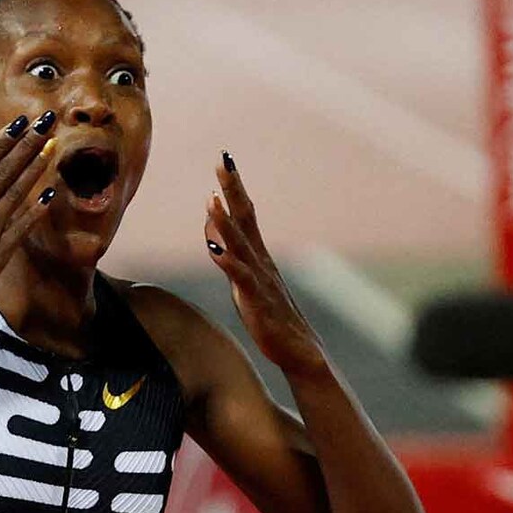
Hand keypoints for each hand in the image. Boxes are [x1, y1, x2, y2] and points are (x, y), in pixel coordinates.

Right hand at [0, 111, 57, 303]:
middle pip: (4, 173)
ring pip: (15, 195)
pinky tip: (50, 194)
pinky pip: (21, 228)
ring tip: (51, 149)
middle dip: (26, 146)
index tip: (20, 123)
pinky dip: (36, 211)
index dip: (2, 141)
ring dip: (34, 171)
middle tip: (45, 125)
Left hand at [204, 152, 326, 376]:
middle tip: (223, 161)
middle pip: (245, 218)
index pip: (245, 214)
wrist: (301, 352)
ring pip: (240, 244)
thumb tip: (212, 228)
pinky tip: (214, 249)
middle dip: (233, 189)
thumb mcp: (245, 279)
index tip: (225, 161)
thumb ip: (230, 252)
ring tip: (212, 198)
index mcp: (258, 255)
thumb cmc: (271, 316)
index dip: (234, 188)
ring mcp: (259, 279)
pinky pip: (241, 278)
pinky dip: (228, 262)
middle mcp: (260, 261)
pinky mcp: (255, 300)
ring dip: (226, 221)